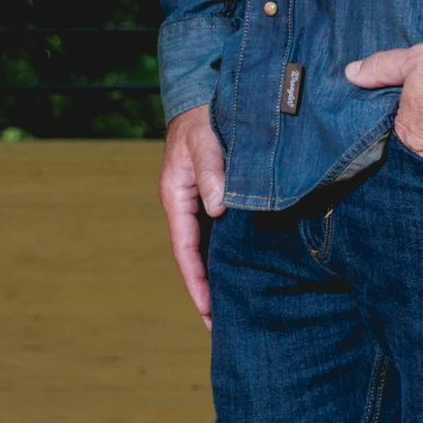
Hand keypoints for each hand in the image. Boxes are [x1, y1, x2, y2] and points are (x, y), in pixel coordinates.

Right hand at [161, 105, 226, 323]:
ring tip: (236, 308)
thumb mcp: (204, 142)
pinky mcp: (216, 196)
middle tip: (222, 327)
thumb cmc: (202, 118)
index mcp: (176, 198)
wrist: (203, 95)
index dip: (197, 283)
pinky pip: (221, 232)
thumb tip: (218, 209)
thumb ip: (212, 172)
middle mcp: (187, 205)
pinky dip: (230, 254)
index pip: (186, 251)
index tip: (208, 313)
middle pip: (195, 257)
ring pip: (209, 248)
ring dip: (219, 276)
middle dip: (207, 292)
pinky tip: (246, 270)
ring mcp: (201, 202)